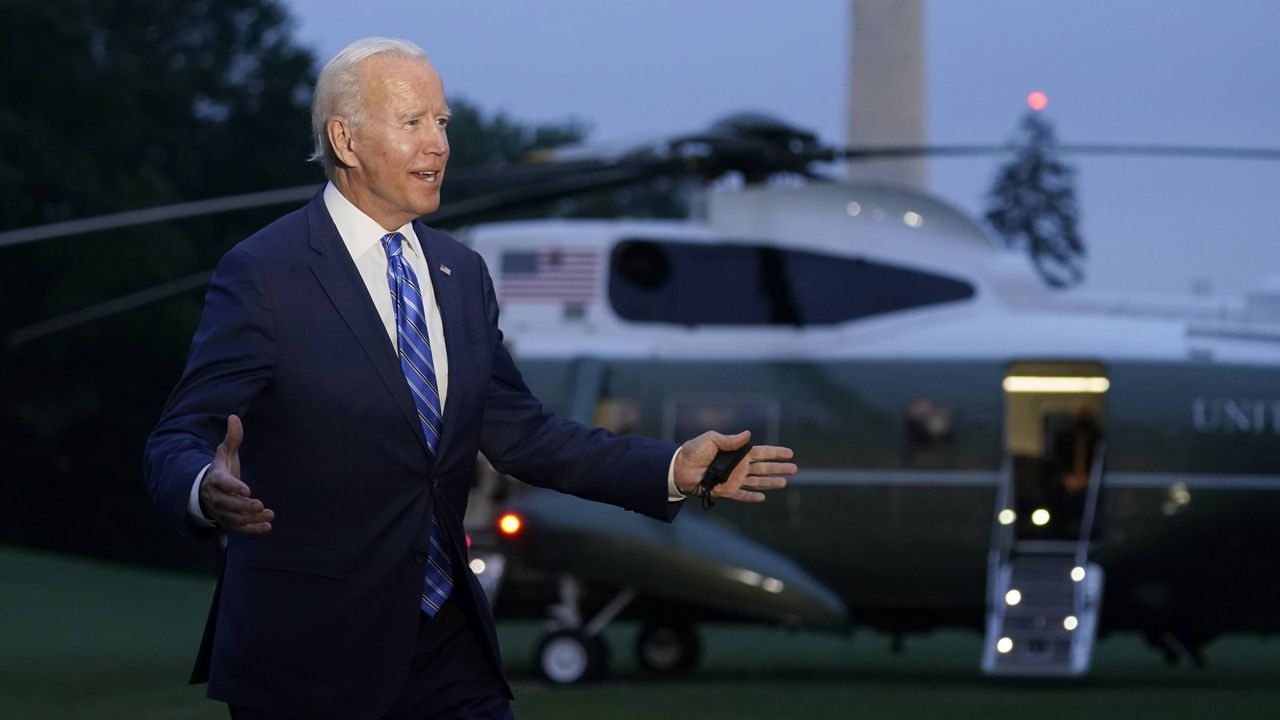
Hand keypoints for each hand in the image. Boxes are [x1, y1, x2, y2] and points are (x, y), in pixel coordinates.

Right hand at [199, 414, 273, 533]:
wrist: (204, 491)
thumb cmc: (220, 470)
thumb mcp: (224, 453)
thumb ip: (232, 438)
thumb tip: (234, 417)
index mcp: (215, 479)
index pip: (223, 484)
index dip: (234, 487)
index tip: (247, 489)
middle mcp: (216, 497)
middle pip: (228, 504)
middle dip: (243, 506)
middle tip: (260, 504)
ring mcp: (221, 511)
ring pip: (234, 518)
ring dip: (251, 519)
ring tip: (269, 515)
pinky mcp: (227, 522)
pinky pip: (238, 528)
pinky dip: (252, 529)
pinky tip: (267, 526)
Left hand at [673, 431, 794, 502]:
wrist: (679, 468)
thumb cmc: (694, 450)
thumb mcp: (711, 439)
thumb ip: (730, 440)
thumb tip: (748, 434)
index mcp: (737, 453)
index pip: (761, 453)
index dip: (775, 453)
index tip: (789, 453)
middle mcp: (738, 467)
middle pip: (764, 468)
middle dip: (779, 468)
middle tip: (794, 468)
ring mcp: (734, 480)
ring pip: (757, 482)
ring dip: (771, 483)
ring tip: (785, 482)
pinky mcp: (726, 492)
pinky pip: (742, 495)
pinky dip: (752, 497)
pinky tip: (763, 497)